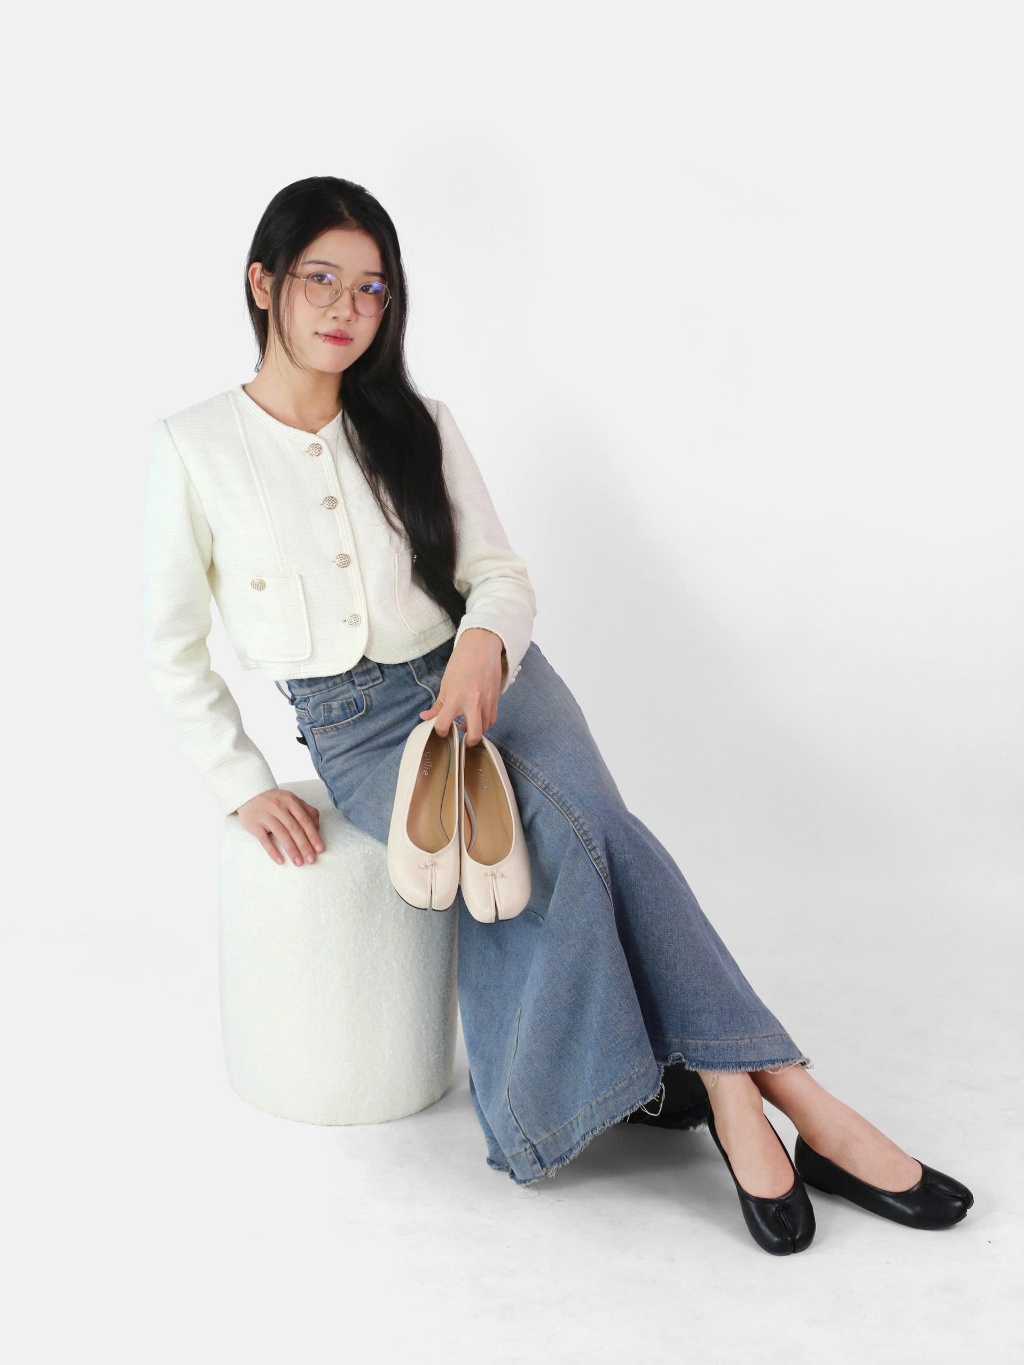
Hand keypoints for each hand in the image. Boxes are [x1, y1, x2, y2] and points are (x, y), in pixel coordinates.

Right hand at [236, 787, 324, 865]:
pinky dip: (272, 851)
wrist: (249, 794)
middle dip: (304, 845)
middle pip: (294, 828)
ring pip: (281, 834)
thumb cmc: (275, 801)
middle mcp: (279, 808)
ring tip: (299, 862)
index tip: (320, 849)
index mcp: (291, 802)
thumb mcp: (291, 800)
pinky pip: (264, 840)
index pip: (305, 820)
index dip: (313, 835)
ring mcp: (266, 816)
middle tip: (311, 859)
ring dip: (291, 850)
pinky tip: (280, 860)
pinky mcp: (255, 825)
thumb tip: (317, 827)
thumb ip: (306, 811)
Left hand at [420, 627, 504, 746]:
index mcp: (456, 697)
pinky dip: (485, 722)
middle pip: (474, 734)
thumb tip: (425, 718)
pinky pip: (492, 719)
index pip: (444, 724)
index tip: (441, 730)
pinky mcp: (496, 699)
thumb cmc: (461, 662)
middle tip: (461, 741)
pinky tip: (477, 717)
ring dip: (476, 731)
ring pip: (485, 728)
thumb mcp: (445, 683)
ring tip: (468, 727)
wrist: (482, 647)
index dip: (440, 731)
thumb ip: (437, 704)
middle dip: (467, 742)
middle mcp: (473, 702)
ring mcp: (487, 701)